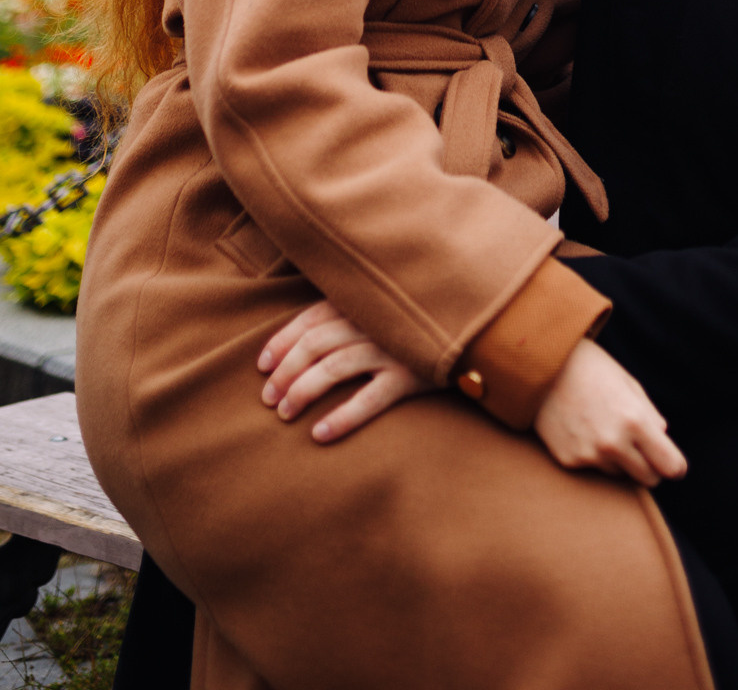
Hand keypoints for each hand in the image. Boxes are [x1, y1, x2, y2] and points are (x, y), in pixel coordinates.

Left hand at [258, 299, 434, 443]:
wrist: (475, 335)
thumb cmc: (418, 327)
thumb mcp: (383, 313)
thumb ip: (351, 315)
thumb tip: (304, 342)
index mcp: (363, 302)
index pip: (310, 318)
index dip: (281, 342)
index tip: (262, 367)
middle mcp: (374, 321)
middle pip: (315, 343)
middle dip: (285, 371)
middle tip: (268, 400)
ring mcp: (392, 348)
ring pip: (334, 367)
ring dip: (303, 391)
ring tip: (285, 415)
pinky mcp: (411, 376)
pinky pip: (370, 399)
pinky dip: (342, 417)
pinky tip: (320, 434)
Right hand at [533, 337, 686, 488]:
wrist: (543, 366)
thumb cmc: (592, 368)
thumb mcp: (628, 383)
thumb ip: (650, 414)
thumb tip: (663, 438)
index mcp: (635, 421)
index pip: (669, 466)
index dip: (674, 466)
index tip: (673, 464)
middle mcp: (613, 444)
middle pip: (648, 479)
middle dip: (650, 468)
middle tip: (642, 451)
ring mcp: (589, 455)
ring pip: (619, 474)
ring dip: (620, 461)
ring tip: (604, 428)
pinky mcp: (569, 461)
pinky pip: (593, 468)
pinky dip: (593, 456)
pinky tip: (583, 430)